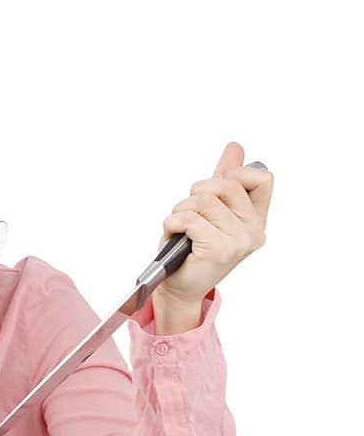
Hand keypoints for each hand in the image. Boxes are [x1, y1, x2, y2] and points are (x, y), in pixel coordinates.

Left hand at [157, 142, 273, 306]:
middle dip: (198, 192)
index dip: (236, 174)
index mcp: (256, 220)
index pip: (263, 178)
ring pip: (204, 200)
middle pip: (225, 184)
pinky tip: (175, 235)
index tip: (216, 190)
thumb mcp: (211, 210)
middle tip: (190, 213)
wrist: (180, 287)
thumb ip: (225, 180)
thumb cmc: (193, 249)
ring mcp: (238, 242)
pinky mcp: (218, 249)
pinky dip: (173, 223)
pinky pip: (189, 218)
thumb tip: (235, 148)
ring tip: (182, 228)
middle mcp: (253, 231)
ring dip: (181, 209)